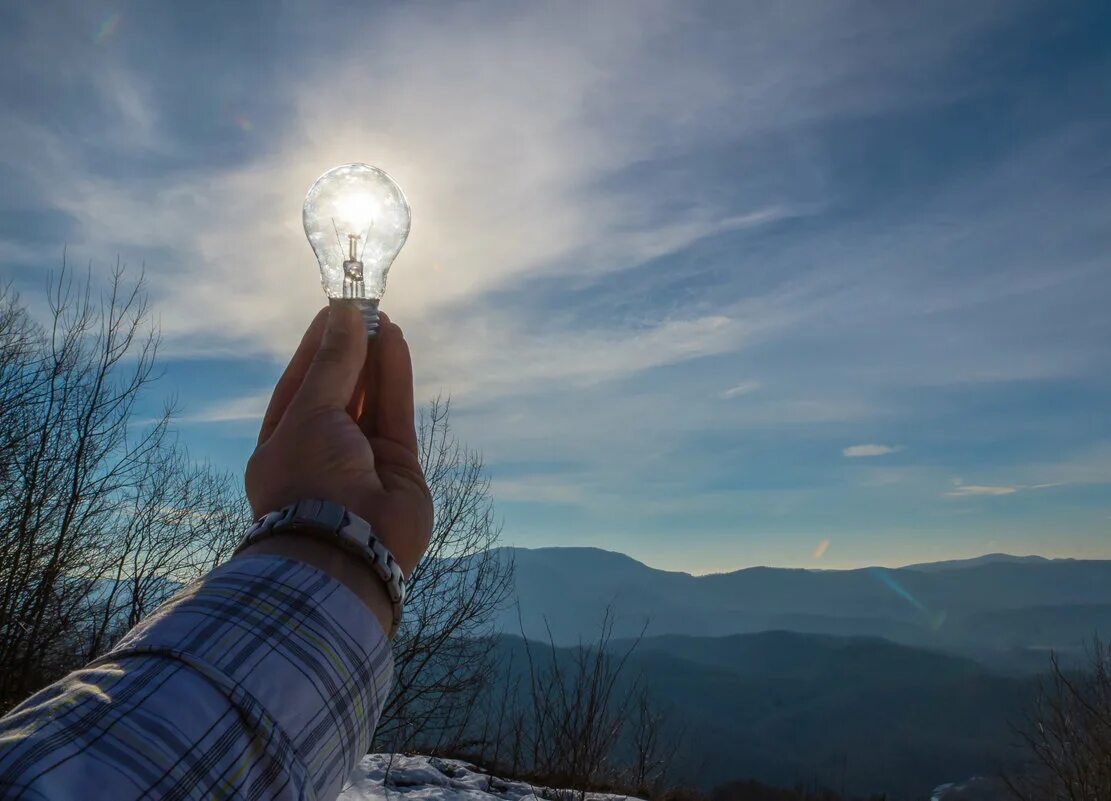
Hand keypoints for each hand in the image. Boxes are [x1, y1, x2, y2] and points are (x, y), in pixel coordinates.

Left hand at [244, 304, 431, 582]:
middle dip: (351, 350)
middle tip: (366, 309)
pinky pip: (395, 413)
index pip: (300, 383)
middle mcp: (321, 449)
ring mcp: (362, 459)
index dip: (318, 345)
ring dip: (376, 360)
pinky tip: (397, 345)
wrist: (346, 546)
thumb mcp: (311, 411)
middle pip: (339, 389)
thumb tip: (345, 314)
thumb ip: (334, 362)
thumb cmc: (308, 477)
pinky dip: (396, 379)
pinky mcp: (399, 466)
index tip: (335, 310)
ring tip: (385, 321)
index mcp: (283, 442)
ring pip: (370, 399)